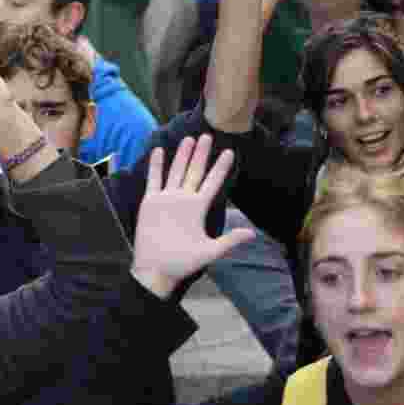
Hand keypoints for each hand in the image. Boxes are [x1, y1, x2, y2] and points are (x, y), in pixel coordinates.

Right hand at [130, 136, 253, 298]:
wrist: (157, 270)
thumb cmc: (183, 263)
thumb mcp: (210, 251)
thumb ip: (229, 240)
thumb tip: (252, 234)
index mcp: (198, 209)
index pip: (212, 182)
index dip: (221, 168)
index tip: (229, 152)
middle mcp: (184, 200)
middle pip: (195, 171)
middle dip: (201, 154)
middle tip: (207, 135)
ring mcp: (167, 199)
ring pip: (176, 171)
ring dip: (182, 155)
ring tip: (188, 138)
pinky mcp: (151, 202)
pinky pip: (154, 180)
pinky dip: (156, 166)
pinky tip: (159, 150)